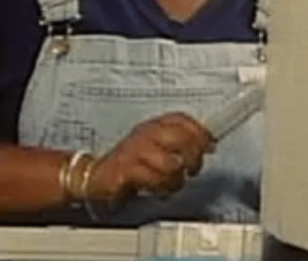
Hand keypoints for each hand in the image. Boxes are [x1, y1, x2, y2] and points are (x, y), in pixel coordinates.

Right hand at [90, 112, 212, 201]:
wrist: (97, 177)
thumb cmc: (130, 164)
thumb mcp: (157, 149)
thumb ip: (182, 144)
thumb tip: (209, 143)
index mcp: (152, 126)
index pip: (181, 119)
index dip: (200, 131)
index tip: (210, 145)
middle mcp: (144, 133)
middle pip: (181, 137)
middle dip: (194, 156)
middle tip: (192, 169)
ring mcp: (135, 150)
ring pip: (171, 163)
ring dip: (176, 179)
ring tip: (170, 183)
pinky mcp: (126, 169)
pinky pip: (155, 178)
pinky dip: (161, 187)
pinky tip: (157, 189)